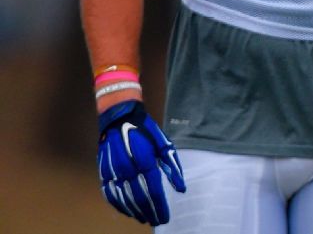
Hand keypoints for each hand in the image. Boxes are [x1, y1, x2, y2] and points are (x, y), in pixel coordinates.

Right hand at [97, 100, 185, 224]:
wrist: (119, 118)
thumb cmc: (146, 131)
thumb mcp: (164, 144)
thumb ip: (173, 167)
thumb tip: (181, 189)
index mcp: (145, 160)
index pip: (154, 190)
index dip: (160, 206)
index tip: (165, 218)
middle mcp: (128, 168)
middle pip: (139, 198)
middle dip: (149, 212)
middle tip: (157, 221)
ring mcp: (113, 171)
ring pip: (124, 199)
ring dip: (135, 212)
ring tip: (145, 220)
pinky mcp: (103, 172)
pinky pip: (110, 194)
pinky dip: (118, 205)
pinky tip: (127, 212)